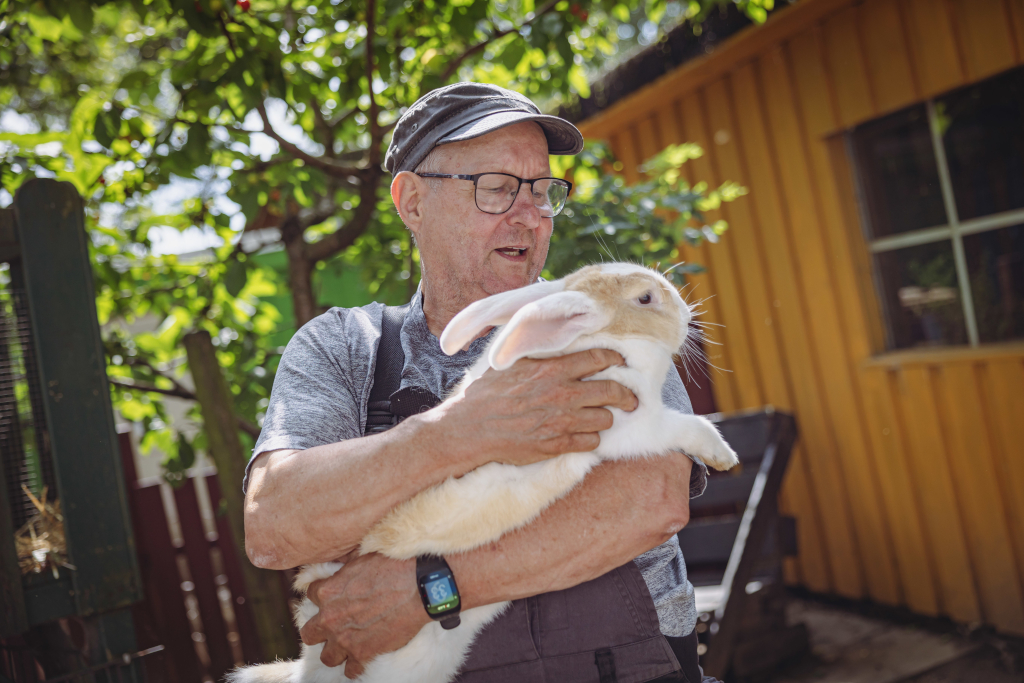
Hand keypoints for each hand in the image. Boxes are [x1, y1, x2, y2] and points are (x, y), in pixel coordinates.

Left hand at [300, 553, 427, 677]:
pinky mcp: (364, 654)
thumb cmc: (393, 567)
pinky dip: (356, 665)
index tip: (334, 596)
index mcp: (327, 592)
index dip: (323, 595)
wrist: (418, 587)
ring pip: (327, 657)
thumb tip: (341, 571)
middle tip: (334, 624)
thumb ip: (344, 572)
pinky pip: (351, 670)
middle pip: (309, 633)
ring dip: (335, 650)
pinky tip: (363, 655)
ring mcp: (345, 640)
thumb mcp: (361, 559)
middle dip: (320, 629)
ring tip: (347, 644)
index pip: (311, 595)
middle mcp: (330, 618)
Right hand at [431, 348, 637, 467]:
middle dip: (627, 395)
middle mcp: (562, 394)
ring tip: (602, 417)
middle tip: (630, 398)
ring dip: (606, 417)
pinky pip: (591, 442)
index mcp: (552, 369)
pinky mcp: (557, 445)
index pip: (599, 358)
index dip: (616, 360)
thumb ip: (534, 349)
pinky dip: (591, 438)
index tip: (621, 363)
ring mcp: (561, 421)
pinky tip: (584, 434)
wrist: (470, 428)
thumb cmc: (487, 393)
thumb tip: (547, 331)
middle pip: (612, 391)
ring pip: (605, 419)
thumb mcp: (511, 361)